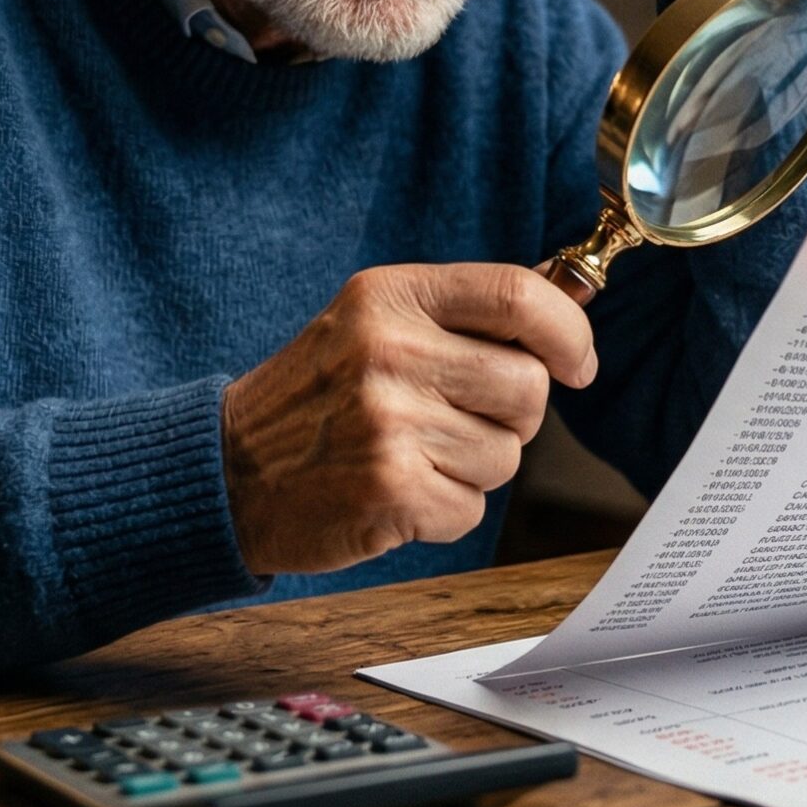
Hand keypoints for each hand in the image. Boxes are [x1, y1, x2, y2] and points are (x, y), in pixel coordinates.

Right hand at [220, 264, 596, 576]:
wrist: (227, 470)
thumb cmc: (317, 398)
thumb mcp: (374, 324)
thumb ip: (460, 318)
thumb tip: (568, 316)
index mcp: (391, 295)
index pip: (519, 296)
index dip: (569, 333)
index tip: (578, 364)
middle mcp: (389, 350)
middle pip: (527, 388)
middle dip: (512, 418)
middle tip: (457, 421)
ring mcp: (387, 421)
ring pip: (506, 456)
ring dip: (472, 469)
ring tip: (410, 455)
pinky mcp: (388, 488)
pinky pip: (471, 508)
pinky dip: (443, 512)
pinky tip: (394, 491)